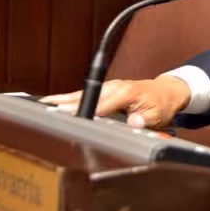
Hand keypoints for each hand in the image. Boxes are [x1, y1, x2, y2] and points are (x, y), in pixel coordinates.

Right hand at [40, 76, 190, 128]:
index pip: (105, 104)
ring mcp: (109, 87)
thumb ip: (146, 120)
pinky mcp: (105, 91)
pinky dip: (69, 99)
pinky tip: (53, 103)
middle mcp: (115, 87)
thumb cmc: (162, 104)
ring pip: (83, 94)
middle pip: (89, 97)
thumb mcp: (158, 115)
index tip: (76, 119)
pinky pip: (85, 95)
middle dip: (69, 105)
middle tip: (50, 112)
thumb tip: (135, 123)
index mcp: (127, 92)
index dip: (90, 112)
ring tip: (43, 107)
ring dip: (64, 101)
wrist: (166, 92)